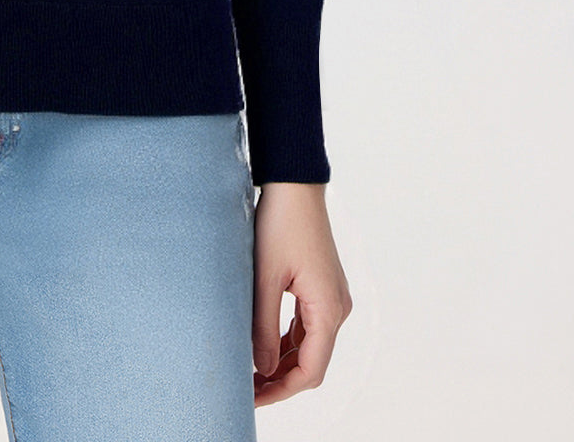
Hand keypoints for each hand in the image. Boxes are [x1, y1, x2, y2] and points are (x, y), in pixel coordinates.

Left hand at [251, 182, 351, 406]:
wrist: (294, 184)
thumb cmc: (280, 224)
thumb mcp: (265, 277)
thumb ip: (263, 326)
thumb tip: (261, 369)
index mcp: (329, 309)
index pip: (311, 370)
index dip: (282, 390)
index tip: (253, 398)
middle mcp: (338, 308)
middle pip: (312, 362)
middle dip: (280, 380)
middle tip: (246, 390)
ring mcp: (332, 297)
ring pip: (309, 345)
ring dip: (282, 361)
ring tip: (249, 372)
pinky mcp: (322, 287)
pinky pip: (307, 326)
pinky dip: (287, 341)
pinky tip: (262, 346)